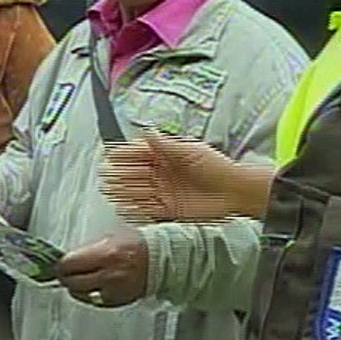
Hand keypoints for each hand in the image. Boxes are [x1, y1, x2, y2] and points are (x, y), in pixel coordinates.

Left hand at [57, 231, 148, 307]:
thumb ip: (89, 248)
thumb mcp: (110, 237)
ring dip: (76, 288)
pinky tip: (95, 286)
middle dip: (66, 277)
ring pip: (80, 295)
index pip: (69, 264)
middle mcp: (108, 274)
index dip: (62, 264)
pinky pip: (94, 300)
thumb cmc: (136, 245)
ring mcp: (112, 290)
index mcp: (105, 254)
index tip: (59, 263)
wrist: (159, 260)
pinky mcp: (116, 301)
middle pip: (72, 282)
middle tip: (65, 273)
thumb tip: (68, 256)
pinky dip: (91, 294)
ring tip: (79, 279)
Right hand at [100, 130, 240, 223]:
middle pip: (135, 173)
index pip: (139, 153)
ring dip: (124, 191)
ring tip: (109, 190)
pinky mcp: (170, 209)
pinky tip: (124, 207)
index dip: (124, 155)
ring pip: (138, 191)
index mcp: (167, 155)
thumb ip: (166, 144)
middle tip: (106, 175)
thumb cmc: (217, 166)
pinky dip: (135, 208)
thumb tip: (148, 130)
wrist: (234, 191)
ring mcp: (165, 191)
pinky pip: (147, 209)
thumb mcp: (190, 151)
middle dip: (120, 173)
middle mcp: (163, 173)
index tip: (110, 155)